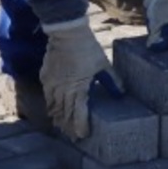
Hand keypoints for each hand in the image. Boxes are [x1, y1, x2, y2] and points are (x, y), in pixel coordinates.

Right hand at [39, 17, 117, 138]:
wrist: (66, 31)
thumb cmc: (87, 48)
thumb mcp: (103, 64)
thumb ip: (112, 80)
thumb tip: (122, 93)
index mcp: (78, 88)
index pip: (78, 114)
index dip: (80, 126)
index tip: (83, 135)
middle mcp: (63, 90)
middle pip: (64, 115)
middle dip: (68, 127)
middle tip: (73, 137)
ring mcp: (52, 84)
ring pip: (53, 108)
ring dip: (58, 119)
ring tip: (62, 127)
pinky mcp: (45, 77)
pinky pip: (47, 96)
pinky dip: (51, 106)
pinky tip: (54, 109)